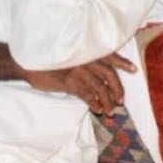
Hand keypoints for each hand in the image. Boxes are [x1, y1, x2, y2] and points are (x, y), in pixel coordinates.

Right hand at [23, 53, 137, 114]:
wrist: (28, 62)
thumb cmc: (49, 59)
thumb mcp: (69, 55)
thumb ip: (84, 60)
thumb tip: (99, 75)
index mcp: (87, 50)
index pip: (109, 56)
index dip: (123, 63)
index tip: (134, 70)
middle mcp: (85, 59)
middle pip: (109, 75)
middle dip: (118, 89)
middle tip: (121, 100)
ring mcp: (78, 70)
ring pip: (99, 88)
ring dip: (107, 101)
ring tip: (110, 111)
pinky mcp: (69, 82)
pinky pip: (87, 95)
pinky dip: (94, 103)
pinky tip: (96, 109)